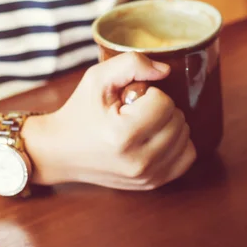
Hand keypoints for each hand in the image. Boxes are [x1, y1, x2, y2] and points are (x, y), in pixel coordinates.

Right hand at [23, 52, 196, 190]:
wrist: (59, 152)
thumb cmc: (80, 112)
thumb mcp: (98, 78)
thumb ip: (132, 63)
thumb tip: (166, 70)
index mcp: (122, 136)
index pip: (165, 103)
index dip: (150, 94)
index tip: (130, 100)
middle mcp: (138, 161)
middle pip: (178, 120)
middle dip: (160, 109)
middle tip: (135, 113)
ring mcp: (147, 176)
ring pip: (185, 136)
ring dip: (169, 125)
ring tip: (142, 125)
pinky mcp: (152, 183)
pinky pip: (187, 156)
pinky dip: (178, 143)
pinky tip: (157, 137)